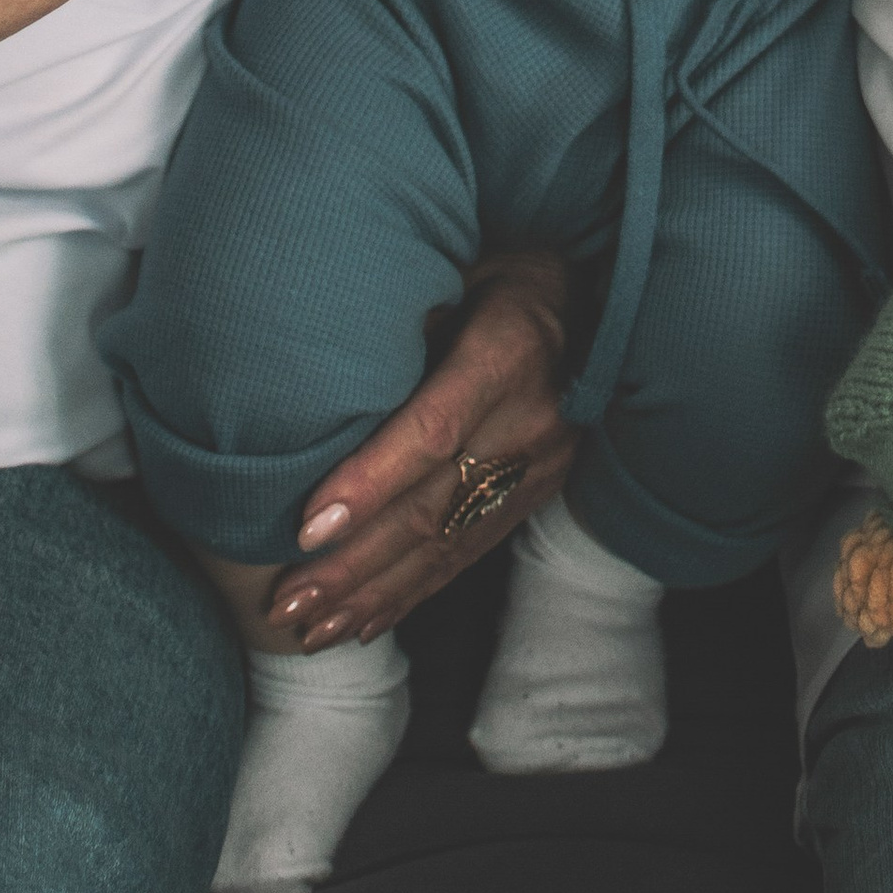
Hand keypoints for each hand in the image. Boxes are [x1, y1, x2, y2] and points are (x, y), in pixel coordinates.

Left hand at [266, 252, 575, 646]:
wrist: (605, 300)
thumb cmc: (510, 268)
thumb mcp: (466, 264)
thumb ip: (410, 313)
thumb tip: (323, 361)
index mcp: (510, 353)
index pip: (434, 430)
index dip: (370, 482)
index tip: (309, 526)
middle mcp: (530, 420)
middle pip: (434, 506)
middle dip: (354, 562)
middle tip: (286, 601)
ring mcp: (539, 467)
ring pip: (449, 545)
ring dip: (373, 592)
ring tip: (309, 627)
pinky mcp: (537, 494)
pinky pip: (470, 552)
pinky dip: (412, 591)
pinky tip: (364, 620)